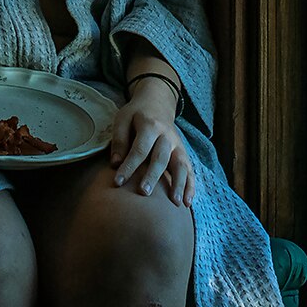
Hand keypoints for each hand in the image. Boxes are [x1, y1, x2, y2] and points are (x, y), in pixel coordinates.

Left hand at [109, 79, 197, 206]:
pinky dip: (190, 186)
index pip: (139, 149)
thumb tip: (115, 164)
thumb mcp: (123, 119)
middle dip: (153, 176)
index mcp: (150, 126)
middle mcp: (167, 136)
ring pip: (181, 165)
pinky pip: (190, 170)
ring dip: (179, 184)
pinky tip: (187, 202)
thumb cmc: (136, 115)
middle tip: (144, 193)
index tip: (117, 182)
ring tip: (175, 203)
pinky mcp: (183, 152)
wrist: (157, 103)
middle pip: (160, 158)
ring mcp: (177, 145)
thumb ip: (119, 140)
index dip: (128, 166)